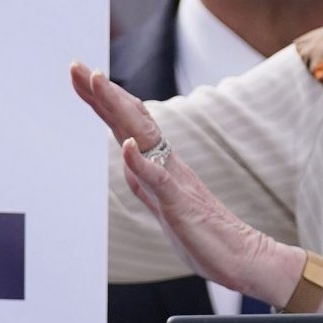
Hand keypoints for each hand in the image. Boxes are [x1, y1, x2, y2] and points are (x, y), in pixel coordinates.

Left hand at [71, 62, 301, 305]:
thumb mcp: (165, 202)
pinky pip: (160, 179)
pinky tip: (127, 144)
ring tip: (97, 82)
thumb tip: (128, 158)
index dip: (104, 100)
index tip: (82, 75)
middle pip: (132, 120)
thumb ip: (146, 180)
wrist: (244, 256)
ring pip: (143, 137)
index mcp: (162, 164)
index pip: (129, 124)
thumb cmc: (206, 233)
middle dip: (103, 93)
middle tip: (78, 66)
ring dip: (118, 109)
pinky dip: (141, 161)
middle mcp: (168, 164)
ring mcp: (175, 181)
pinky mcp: (181, 203)